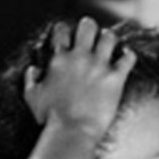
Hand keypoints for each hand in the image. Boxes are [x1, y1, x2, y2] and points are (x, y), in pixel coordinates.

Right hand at [23, 16, 136, 135]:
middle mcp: (80, 57)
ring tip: (109, 43)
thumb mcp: (32, 96)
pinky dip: (128, 54)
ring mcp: (99, 66)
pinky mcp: (115, 78)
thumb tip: (33, 69)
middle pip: (88, 27)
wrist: (71, 131)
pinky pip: (128, 58)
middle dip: (89, 27)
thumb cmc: (50, 117)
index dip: (65, 30)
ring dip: (109, 39)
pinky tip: (127, 55)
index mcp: (59, 59)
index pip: (62, 31)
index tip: (67, 34)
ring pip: (109, 37)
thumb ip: (31, 79)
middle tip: (91, 32)